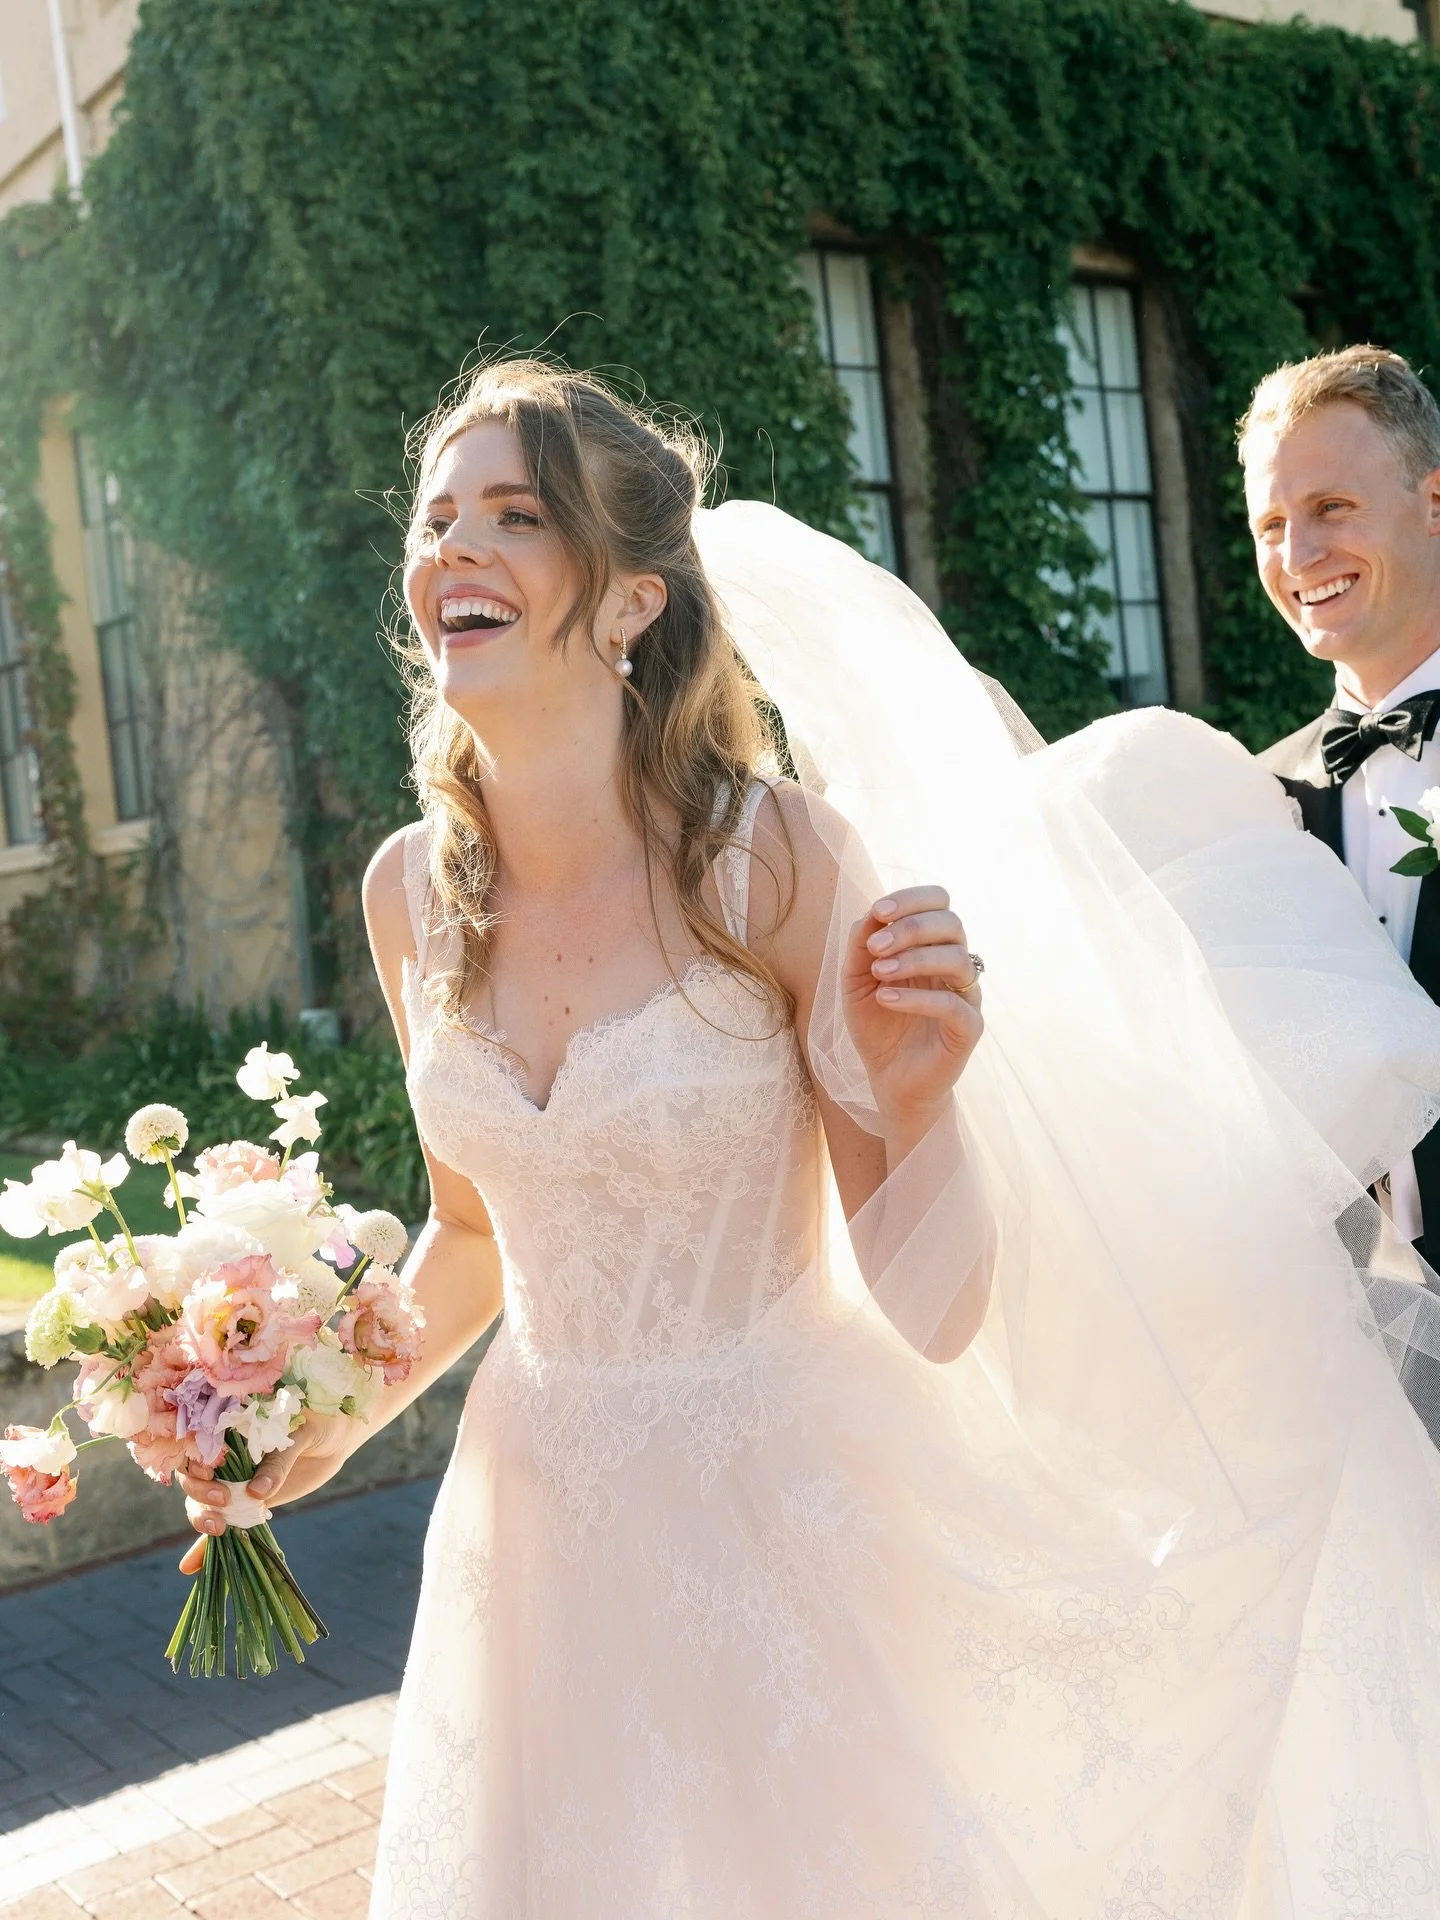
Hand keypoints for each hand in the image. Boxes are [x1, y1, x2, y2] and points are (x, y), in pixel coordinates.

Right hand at [176, 1410, 351, 1574]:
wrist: (336, 1436)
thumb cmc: (318, 1422)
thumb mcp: (300, 1434)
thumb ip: (277, 1462)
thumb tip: (256, 1494)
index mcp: (232, 1430)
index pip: (198, 1447)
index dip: (197, 1462)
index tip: (210, 1473)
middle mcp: (226, 1458)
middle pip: (194, 1478)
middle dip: (200, 1493)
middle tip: (224, 1502)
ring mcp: (234, 1483)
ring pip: (202, 1503)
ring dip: (201, 1519)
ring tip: (218, 1530)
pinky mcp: (246, 1503)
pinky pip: (223, 1524)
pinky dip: (204, 1547)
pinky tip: (191, 1566)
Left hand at [842, 886, 983, 1138]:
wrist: (888, 1080)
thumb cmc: (876, 1026)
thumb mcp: (855, 981)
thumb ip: (860, 945)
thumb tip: (872, 913)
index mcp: (932, 945)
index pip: (939, 902)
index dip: (912, 900)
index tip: (878, 912)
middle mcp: (955, 965)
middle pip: (951, 924)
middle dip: (910, 928)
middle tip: (874, 947)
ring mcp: (966, 996)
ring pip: (957, 959)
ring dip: (913, 959)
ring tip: (879, 973)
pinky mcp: (969, 1029)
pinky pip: (954, 1005)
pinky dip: (918, 998)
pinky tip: (886, 999)